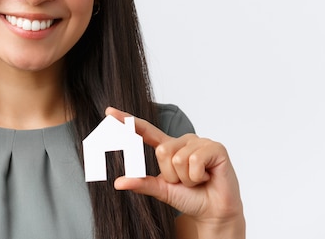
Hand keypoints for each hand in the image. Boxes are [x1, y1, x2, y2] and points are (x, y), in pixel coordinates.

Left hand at [105, 107, 244, 236]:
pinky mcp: (215, 147)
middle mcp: (183, 141)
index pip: (145, 130)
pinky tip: (207, 177)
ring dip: (186, 178)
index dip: (127, 121)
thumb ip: (141, 183)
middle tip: (185, 182)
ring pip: (178, 159)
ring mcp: (199, 142)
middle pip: (162, 152)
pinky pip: (194, 161)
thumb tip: (118, 182)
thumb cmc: (190, 197)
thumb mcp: (162, 190)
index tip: (109, 112)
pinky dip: (198, 176)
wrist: (213, 211)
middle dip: (171, 175)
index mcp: (168, 147)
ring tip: (198, 180)